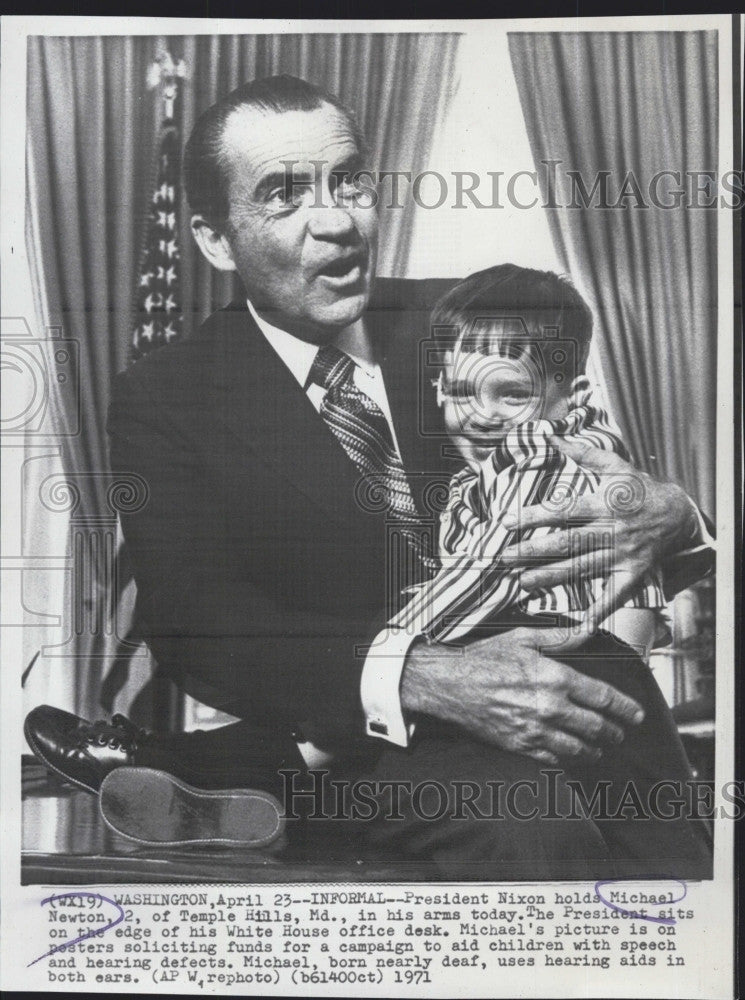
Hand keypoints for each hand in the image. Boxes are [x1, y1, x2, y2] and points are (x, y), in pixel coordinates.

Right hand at [400, 624, 643, 764]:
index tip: (636, 715)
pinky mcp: (520, 746)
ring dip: (595, 749)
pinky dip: (568, 758)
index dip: (625, 708)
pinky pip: (553, 759)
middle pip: (596, 726)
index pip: (603, 698)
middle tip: (621, 733)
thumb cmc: (483, 658)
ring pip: (578, 748)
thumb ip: (559, 638)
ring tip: (600, 748)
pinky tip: (572, 755)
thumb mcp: (522, 638)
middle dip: (614, 731)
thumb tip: (587, 629)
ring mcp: (535, 730)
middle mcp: (550, 707)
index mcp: (555, 678)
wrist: (447, 684)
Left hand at [500, 435, 700, 626]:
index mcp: (604, 503)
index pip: (564, 511)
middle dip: (533, 551)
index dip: (535, 516)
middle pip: (567, 543)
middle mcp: (611, 531)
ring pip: (582, 569)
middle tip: (504, 558)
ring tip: (522, 583)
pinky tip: (578, 625)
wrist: (679, 514)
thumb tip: (553, 436)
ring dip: (551, 577)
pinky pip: (614, 596)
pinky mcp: (632, 575)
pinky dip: (597, 611)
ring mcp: (622, 555)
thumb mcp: (615, 465)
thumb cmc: (639, 488)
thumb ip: (583, 453)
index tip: (507, 522)